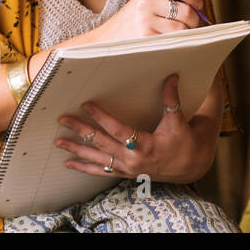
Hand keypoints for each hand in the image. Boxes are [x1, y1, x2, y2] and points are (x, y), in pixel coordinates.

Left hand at [54, 74, 218, 183]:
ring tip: (59, 141)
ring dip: (77, 150)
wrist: (189, 166)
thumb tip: (172, 76)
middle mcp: (132, 159)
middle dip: (81, 131)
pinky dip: (84, 168)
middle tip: (64, 120)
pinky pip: (101, 171)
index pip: (118, 130)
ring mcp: (126, 168)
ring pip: (97, 159)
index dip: (102, 117)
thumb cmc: (183, 141)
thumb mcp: (178, 120)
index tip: (86, 105)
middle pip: (102, 144)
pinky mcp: (124, 173)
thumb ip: (171, 98)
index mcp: (145, 145)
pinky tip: (69, 163)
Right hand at [92, 0, 202, 42]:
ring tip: (181, 36)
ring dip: (187, 34)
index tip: (198, 5)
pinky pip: (173, 41)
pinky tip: (173, 44)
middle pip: (186, 11)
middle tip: (192, 26)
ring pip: (182, 29)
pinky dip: (178, 43)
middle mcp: (146, 4)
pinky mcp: (146, 38)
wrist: (104, 40)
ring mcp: (145, 22)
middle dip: (194, 20)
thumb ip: (167, 1)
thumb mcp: (145, 3)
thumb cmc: (131, 24)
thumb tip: (200, 9)